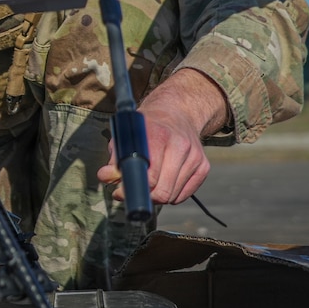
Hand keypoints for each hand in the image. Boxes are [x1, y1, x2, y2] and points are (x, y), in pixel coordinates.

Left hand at [97, 69, 224, 204]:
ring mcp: (195, 156)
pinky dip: (172, 194)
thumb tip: (105, 177)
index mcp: (159, 135)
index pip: (149, 176)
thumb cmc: (147, 126)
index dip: (133, 189)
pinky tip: (163, 181)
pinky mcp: (204, 166)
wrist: (177, 112)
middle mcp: (180, 145)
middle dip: (144, 196)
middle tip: (132, 190)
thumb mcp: (126, 135)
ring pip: (173, 196)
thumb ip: (114, 157)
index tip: (121, 192)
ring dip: (157, 196)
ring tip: (147, 184)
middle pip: (163, 191)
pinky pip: (185, 194)